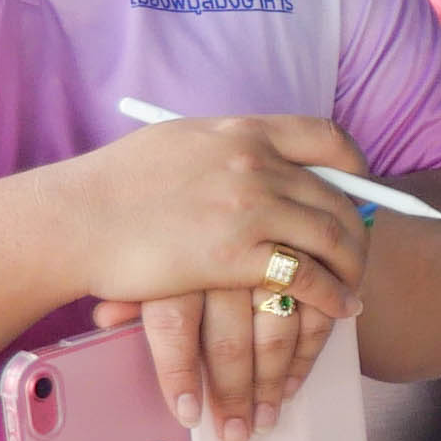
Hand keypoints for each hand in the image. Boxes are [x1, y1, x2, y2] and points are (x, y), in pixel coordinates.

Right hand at [41, 113, 374, 440]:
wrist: (75, 219)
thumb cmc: (114, 185)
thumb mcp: (177, 142)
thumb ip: (223, 146)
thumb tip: (252, 153)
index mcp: (242, 131)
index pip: (325, 138)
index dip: (356, 167)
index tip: (363, 188)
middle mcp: (256, 163)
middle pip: (337, 195)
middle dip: (360, 229)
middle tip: (364, 252)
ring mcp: (250, 207)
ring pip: (331, 237)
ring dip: (354, 266)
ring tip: (356, 288)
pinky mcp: (238, 256)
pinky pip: (307, 276)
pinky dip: (333, 295)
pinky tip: (340, 308)